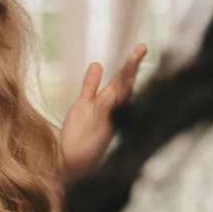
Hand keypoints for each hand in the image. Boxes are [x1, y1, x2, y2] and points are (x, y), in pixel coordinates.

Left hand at [61, 43, 146, 177]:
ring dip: (126, 77)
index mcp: (110, 104)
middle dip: (133, 67)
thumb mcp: (84, 105)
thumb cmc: (79, 137)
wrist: (71, 164)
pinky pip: (107, 110)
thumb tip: (97, 64)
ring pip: (120, 95)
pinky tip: (116, 84)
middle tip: (141, 48)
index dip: (131, 64)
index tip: (140, 47)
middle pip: (126, 85)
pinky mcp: (101, 130)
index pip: (123, 81)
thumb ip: (91, 85)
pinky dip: (111, 98)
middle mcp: (113, 112)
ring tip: (133, 59)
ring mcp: (108, 121)